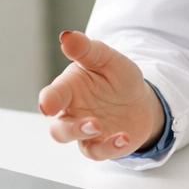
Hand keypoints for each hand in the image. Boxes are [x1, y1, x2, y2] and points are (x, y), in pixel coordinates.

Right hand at [38, 31, 166, 160]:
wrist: (140, 100)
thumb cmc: (117, 77)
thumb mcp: (106, 58)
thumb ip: (86, 49)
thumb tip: (66, 36)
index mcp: (69, 88)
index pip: (53, 95)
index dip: (48, 100)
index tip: (48, 105)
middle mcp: (72, 111)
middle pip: (58, 127)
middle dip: (69, 127)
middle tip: (89, 122)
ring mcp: (85, 131)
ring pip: (74, 140)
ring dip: (84, 135)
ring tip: (99, 126)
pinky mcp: (100, 145)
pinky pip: (99, 151)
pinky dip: (110, 147)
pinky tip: (123, 137)